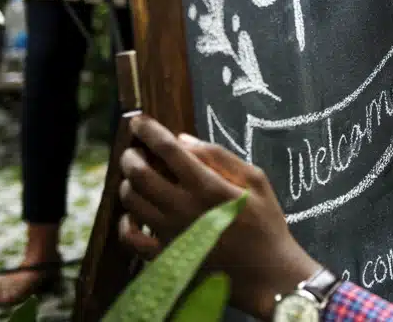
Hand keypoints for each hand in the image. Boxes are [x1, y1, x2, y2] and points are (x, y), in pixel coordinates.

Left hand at [118, 116, 319, 319]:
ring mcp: (171, 234)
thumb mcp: (256, 180)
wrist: (267, 273)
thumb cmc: (266, 223)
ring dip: (128, 184)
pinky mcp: (166, 257)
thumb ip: (220, 156)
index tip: (139, 121)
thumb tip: (184, 140)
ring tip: (136, 177)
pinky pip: (131, 239)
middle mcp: (183, 207)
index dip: (150, 131)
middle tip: (134, 150)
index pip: (168, 150)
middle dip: (131, 156)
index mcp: (208, 186)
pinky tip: (133, 214)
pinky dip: (125, 223)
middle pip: (141, 174)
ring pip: (133, 202)